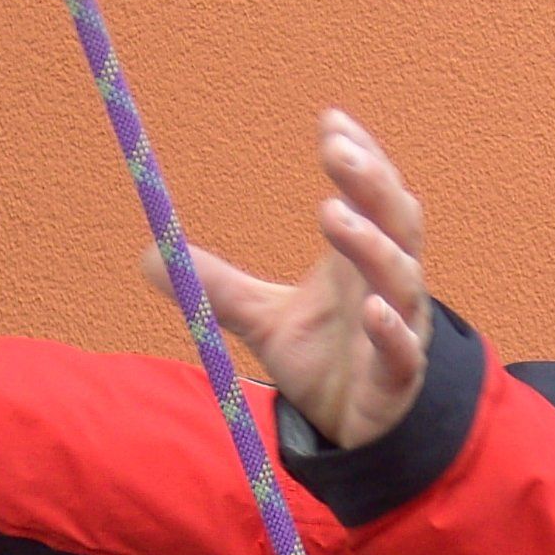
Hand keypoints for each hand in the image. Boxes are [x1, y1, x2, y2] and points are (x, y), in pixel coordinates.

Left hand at [145, 109, 431, 448]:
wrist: (355, 432)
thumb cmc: (323, 362)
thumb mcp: (263, 319)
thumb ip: (218, 286)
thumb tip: (151, 253)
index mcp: (362, 260)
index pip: (372, 195)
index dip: (360, 157)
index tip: (330, 122)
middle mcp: (389, 284)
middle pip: (396, 219)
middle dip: (370, 182)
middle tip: (337, 150)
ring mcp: (400, 329)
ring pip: (401, 278)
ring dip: (372, 245)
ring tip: (333, 215)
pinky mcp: (398, 378)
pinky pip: (402, 350)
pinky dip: (390, 329)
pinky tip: (372, 310)